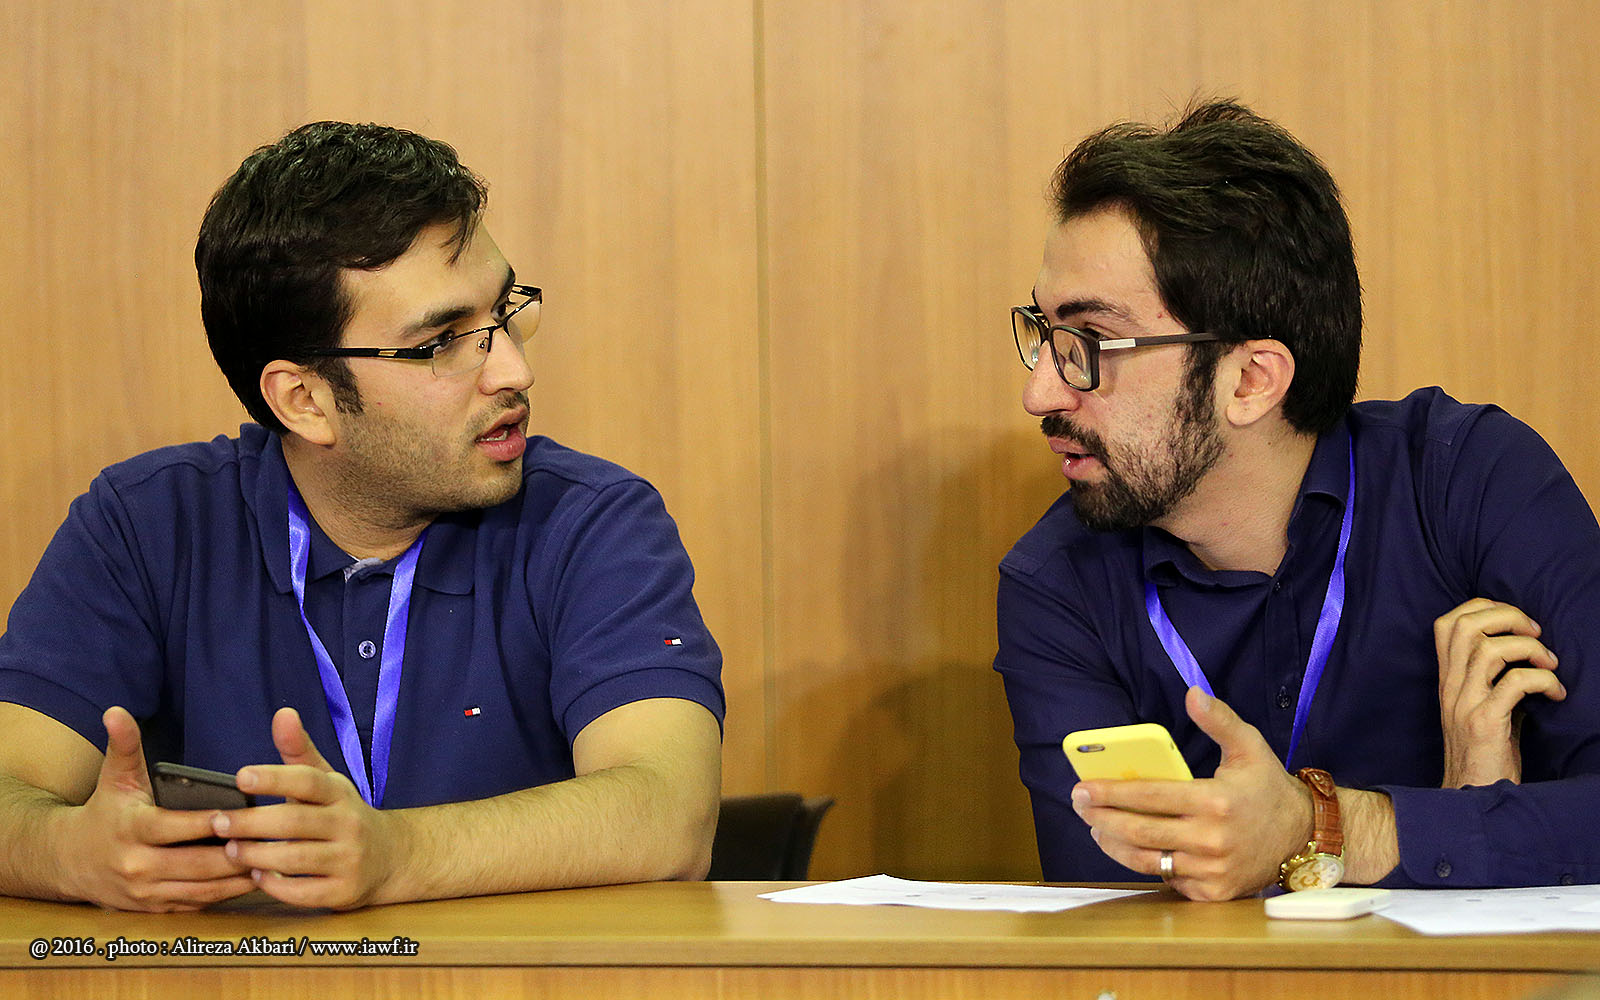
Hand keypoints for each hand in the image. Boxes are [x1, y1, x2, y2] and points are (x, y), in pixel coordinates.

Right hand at [56, 707, 254, 910]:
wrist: (69, 860)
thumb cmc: (105, 811)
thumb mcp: (114, 777)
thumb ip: (124, 745)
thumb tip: (117, 711)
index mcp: (132, 830)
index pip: (176, 828)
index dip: (209, 823)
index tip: (239, 815)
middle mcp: (138, 866)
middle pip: (196, 864)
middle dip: (234, 853)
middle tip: (272, 840)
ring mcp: (146, 893)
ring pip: (201, 890)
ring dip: (237, 878)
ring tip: (272, 860)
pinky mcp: (154, 910)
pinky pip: (196, 905)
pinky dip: (225, 895)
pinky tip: (254, 880)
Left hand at [211, 708, 405, 909]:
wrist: (390, 857)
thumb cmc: (343, 815)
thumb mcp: (327, 781)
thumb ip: (299, 751)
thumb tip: (283, 713)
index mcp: (340, 794)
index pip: (308, 781)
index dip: (274, 777)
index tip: (240, 776)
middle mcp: (349, 824)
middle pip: (295, 822)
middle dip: (251, 823)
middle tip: (218, 822)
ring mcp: (349, 860)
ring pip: (295, 859)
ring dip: (256, 856)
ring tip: (230, 850)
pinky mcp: (344, 891)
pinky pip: (303, 892)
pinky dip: (275, 886)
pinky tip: (257, 876)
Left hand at [1070, 688, 1309, 900]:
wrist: (1303, 836)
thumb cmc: (1268, 787)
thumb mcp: (1249, 746)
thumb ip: (1219, 719)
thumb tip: (1192, 692)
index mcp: (1215, 801)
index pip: (1150, 797)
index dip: (1111, 794)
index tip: (1083, 788)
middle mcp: (1212, 839)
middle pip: (1140, 831)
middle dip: (1101, 818)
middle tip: (1079, 805)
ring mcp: (1212, 869)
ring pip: (1148, 860)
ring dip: (1114, 844)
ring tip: (1095, 827)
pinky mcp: (1214, 892)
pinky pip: (1169, 880)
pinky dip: (1146, 865)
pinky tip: (1129, 848)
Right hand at [1434, 598, 1564, 787]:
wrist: (1472, 798)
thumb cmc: (1486, 753)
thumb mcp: (1483, 708)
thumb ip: (1494, 679)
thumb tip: (1529, 652)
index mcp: (1448, 680)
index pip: (1447, 623)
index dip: (1483, 607)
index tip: (1516, 622)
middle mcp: (1450, 687)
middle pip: (1465, 626)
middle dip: (1507, 617)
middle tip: (1536, 633)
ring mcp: (1464, 704)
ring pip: (1489, 649)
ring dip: (1530, 648)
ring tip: (1551, 663)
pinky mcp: (1484, 724)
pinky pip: (1514, 683)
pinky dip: (1542, 680)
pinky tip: (1556, 694)